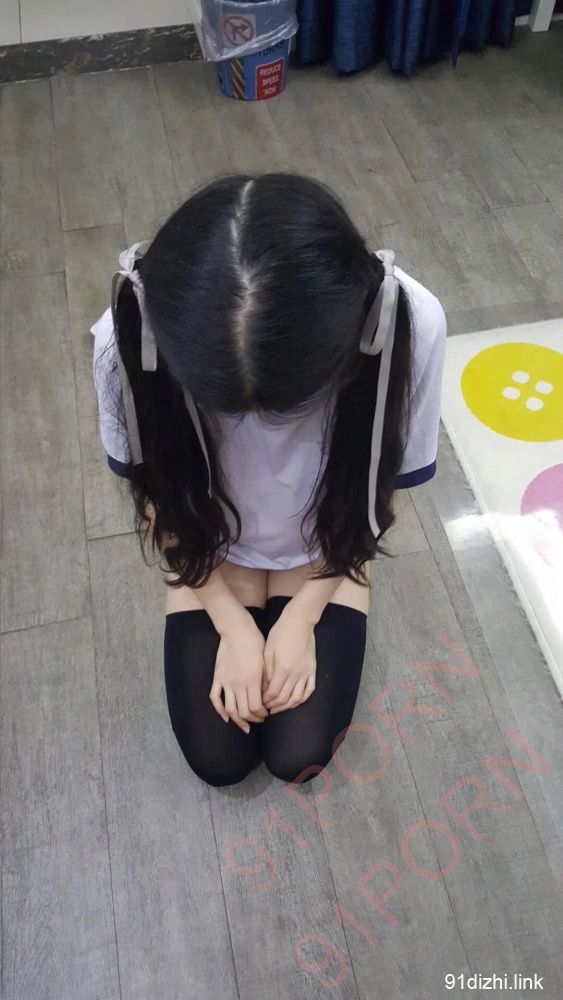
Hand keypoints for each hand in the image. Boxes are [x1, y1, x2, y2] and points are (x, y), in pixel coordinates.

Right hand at [209, 619, 268, 733]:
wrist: (237, 630)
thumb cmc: (255, 643)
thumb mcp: (266, 662)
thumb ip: (266, 682)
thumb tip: (267, 699)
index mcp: (252, 680)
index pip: (257, 707)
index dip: (262, 714)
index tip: (267, 713)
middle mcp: (238, 683)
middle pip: (244, 711)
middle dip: (254, 718)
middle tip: (259, 718)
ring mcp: (226, 681)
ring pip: (230, 709)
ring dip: (239, 720)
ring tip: (245, 723)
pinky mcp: (218, 677)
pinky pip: (215, 698)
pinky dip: (220, 711)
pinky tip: (226, 718)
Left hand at [262, 602, 316, 713]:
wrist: (299, 621)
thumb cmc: (280, 633)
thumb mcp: (268, 651)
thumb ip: (267, 672)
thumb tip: (263, 689)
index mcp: (283, 668)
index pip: (273, 693)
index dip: (265, 701)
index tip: (259, 702)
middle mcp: (296, 673)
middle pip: (284, 698)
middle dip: (274, 705)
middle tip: (266, 708)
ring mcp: (306, 672)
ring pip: (297, 698)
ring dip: (287, 706)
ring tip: (278, 707)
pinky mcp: (313, 670)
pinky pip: (309, 690)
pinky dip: (302, 699)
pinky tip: (294, 702)